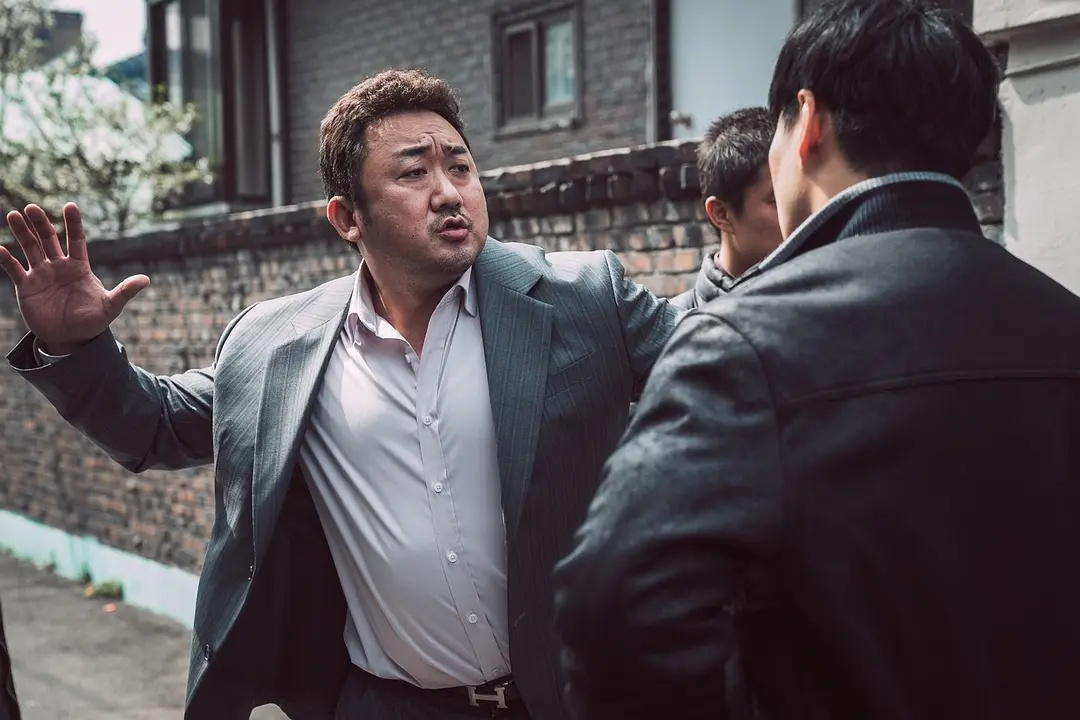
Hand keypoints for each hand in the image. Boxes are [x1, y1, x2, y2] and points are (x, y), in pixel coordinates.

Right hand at [0, 203, 148, 353]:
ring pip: (30, 248)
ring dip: (21, 233)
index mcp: (79, 267)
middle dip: (41, 223)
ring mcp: (41, 275)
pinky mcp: (26, 287)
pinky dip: (6, 259)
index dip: (73, 224)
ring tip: (13, 215)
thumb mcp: (111, 306)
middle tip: (31, 207)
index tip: (70, 205)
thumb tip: (146, 279)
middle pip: (49, 239)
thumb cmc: (92, 321)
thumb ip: (125, 291)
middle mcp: (59, 266)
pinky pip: (14, 269)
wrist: (71, 339)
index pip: (76, 240)